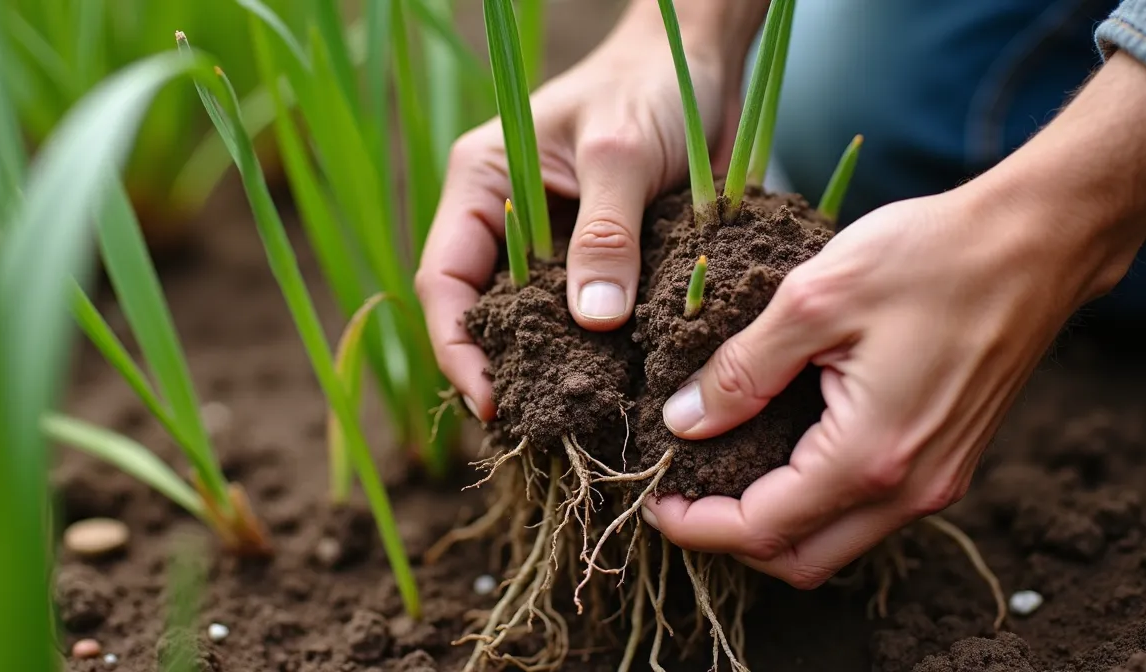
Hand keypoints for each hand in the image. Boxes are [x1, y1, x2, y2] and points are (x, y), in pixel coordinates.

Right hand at [416, 0, 754, 420]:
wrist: (702, 63)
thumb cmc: (651, 86)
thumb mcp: (624, 154)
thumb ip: (607, 234)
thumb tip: (595, 321)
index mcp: (482, 183)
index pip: (444, 278)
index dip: (456, 345)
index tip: (489, 400)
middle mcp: (506, 219)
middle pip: (483, 312)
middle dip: (502, 369)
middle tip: (536, 425)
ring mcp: (552, 243)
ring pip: (535, 322)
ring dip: (551, 368)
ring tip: (575, 420)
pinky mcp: (599, 258)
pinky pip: (585, 315)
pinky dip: (596, 351)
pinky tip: (617, 387)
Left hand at [643, 51, 1145, 588]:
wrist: (1036, 241)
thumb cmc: (930, 257)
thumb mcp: (813, 301)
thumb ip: (742, 370)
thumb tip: (684, 422)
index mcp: (870, 457)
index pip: (763, 529)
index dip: (697, 526)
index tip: (653, 500)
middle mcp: (910, 489)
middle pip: (800, 559)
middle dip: (731, 541)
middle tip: (681, 495)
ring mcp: (937, 480)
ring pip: (837, 543)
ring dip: (774, 525)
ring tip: (721, 473)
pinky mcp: (948, 460)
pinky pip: (868, 512)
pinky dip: (815, 502)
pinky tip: (780, 452)